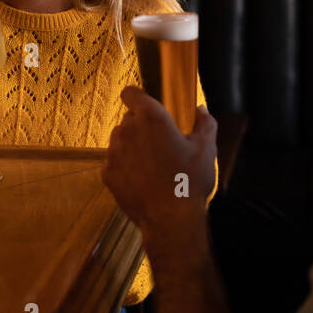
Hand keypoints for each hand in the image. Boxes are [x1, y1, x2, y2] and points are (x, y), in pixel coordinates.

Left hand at [102, 87, 215, 244]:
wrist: (171, 219)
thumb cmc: (190, 180)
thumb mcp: (206, 148)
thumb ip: (205, 122)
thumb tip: (201, 109)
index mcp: (151, 118)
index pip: (131, 93)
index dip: (136, 96)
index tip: (143, 104)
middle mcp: (127, 130)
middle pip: (128, 119)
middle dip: (140, 127)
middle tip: (159, 144)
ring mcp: (113, 153)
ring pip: (119, 141)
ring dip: (131, 146)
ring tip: (151, 165)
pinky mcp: (107, 174)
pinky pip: (113, 163)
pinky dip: (124, 168)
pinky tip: (142, 180)